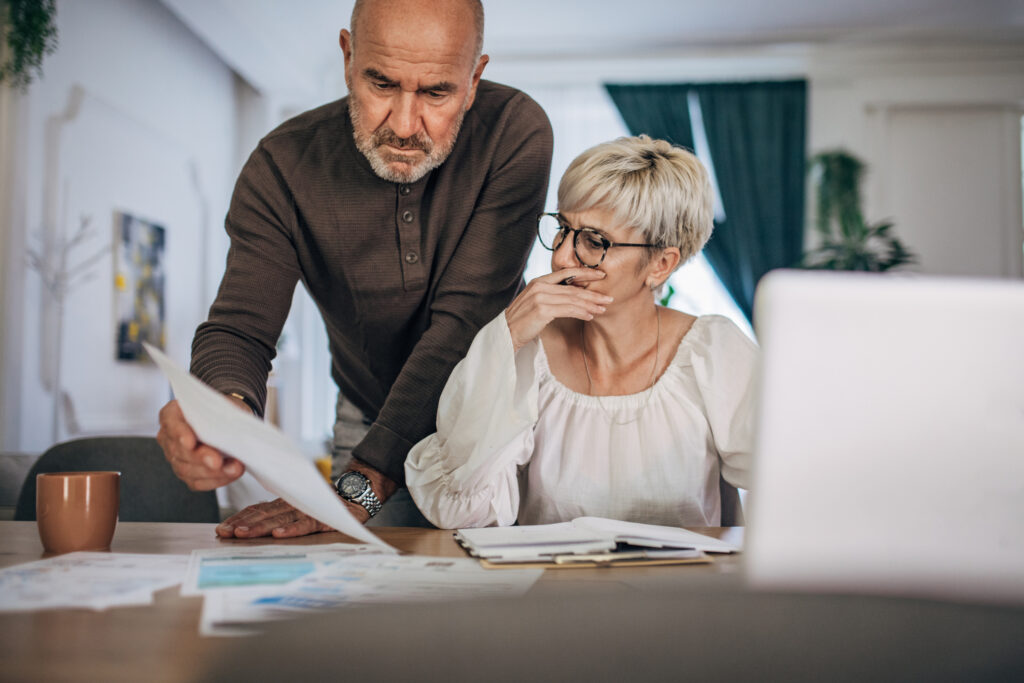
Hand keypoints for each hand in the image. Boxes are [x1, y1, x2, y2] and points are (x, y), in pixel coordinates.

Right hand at [156, 399, 244, 490]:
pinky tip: (230, 474)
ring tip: (233, 468)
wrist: (228, 420)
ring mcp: (176, 457)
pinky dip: (216, 480)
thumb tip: (230, 427)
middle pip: (179, 451)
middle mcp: (169, 437)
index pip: (172, 423)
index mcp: (172, 414)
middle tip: (217, 461)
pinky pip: (197, 482)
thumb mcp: (222, 404)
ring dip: (213, 472)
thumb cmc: (222, 410)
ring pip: (187, 470)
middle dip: (201, 458)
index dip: (180, 434)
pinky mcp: (187, 473)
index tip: (190, 442)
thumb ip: (219, 413)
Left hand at [216, 498, 333, 537]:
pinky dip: (291, 529)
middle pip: (262, 514)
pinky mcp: (322, 518)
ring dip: (260, 527)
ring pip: (279, 519)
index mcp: (282, 504)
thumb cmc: (322, 507)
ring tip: (244, 534)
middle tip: (225, 533)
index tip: (221, 530)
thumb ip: (277, 516)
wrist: (354, 498)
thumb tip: (247, 528)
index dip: (238, 519)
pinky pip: (305, 524)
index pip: (256, 510)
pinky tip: (278, 535)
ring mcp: (305, 510)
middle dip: (242, 524)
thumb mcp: (297, 510)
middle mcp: (290, 505)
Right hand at [504, 267, 612, 350]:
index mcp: (539, 281)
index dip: (586, 274)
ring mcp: (540, 297)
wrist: (506, 333)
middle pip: (573, 288)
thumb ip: (552, 295)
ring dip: (590, 305)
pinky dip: (581, 313)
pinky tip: (590, 316)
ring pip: (572, 299)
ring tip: (603, 309)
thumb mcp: (536, 302)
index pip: (567, 273)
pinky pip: (567, 310)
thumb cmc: (523, 320)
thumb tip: (575, 295)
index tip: (601, 276)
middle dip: (593, 294)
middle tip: (609, 298)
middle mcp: (540, 286)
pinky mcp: (542, 310)